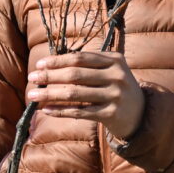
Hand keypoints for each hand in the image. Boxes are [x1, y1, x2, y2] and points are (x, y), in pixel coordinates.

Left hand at [27, 51, 145, 139]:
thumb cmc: (116, 87)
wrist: (141, 113)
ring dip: (50, 94)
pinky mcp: (111, 114)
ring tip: (32, 95)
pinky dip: (60, 111)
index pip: (80, 58)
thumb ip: (88, 66)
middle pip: (76, 75)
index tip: (39, 64)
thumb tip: (50, 67)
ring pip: (75, 94)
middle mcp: (117, 76)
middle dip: (50, 76)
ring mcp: (115, 95)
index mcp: (115, 60)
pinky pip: (80, 112)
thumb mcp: (110, 71)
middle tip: (32, 78)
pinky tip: (46, 110)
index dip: (58, 60)